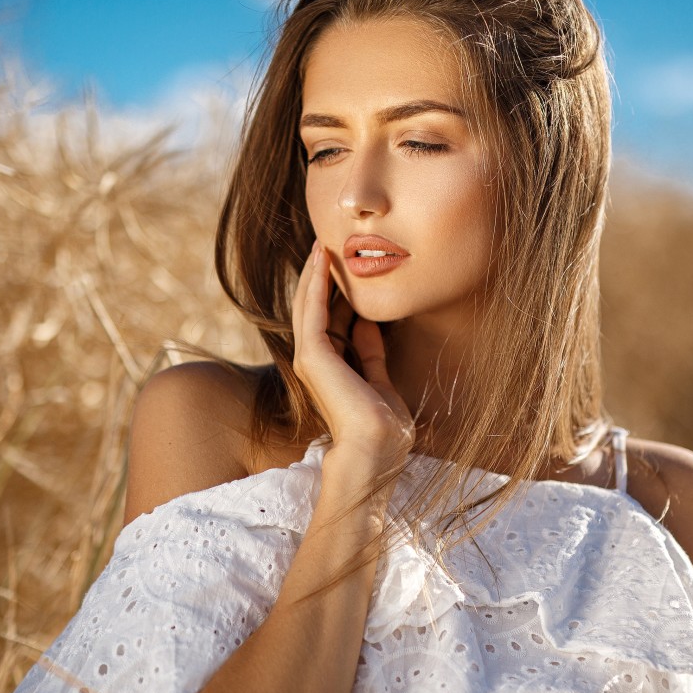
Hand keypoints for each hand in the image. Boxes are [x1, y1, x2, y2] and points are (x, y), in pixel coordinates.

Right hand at [291, 241, 413, 472]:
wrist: (377, 450)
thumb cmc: (384, 428)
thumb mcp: (381, 381)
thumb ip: (371, 354)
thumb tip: (369, 326)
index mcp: (332, 368)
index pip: (331, 320)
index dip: (338, 292)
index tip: (347, 264)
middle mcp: (315, 362)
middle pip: (315, 308)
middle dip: (321, 277)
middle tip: (327, 243)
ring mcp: (309, 359)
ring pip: (308, 305)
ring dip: (315, 273)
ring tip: (322, 243)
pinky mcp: (311, 356)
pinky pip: (312, 311)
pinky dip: (316, 284)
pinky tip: (322, 260)